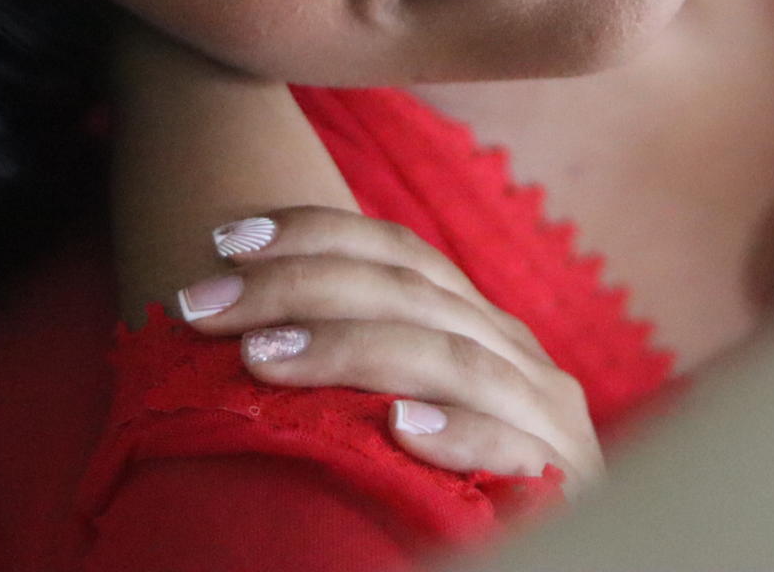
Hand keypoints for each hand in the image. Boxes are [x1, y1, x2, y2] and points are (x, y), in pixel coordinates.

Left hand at [169, 204, 604, 494]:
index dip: (315, 234)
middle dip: (298, 288)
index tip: (226, 239)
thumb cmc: (449, 489)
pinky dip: (462, 433)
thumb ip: (361, 366)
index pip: (399, 254)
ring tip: (263, 356)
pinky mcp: (566, 482)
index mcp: (477, 326)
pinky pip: (515, 449)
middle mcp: (516, 355)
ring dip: (351, 351)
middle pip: (409, 294)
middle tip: (205, 304)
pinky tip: (402, 428)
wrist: (567, 556)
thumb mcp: (406, 407)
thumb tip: (248, 323)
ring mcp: (547, 417)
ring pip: (449, 358)